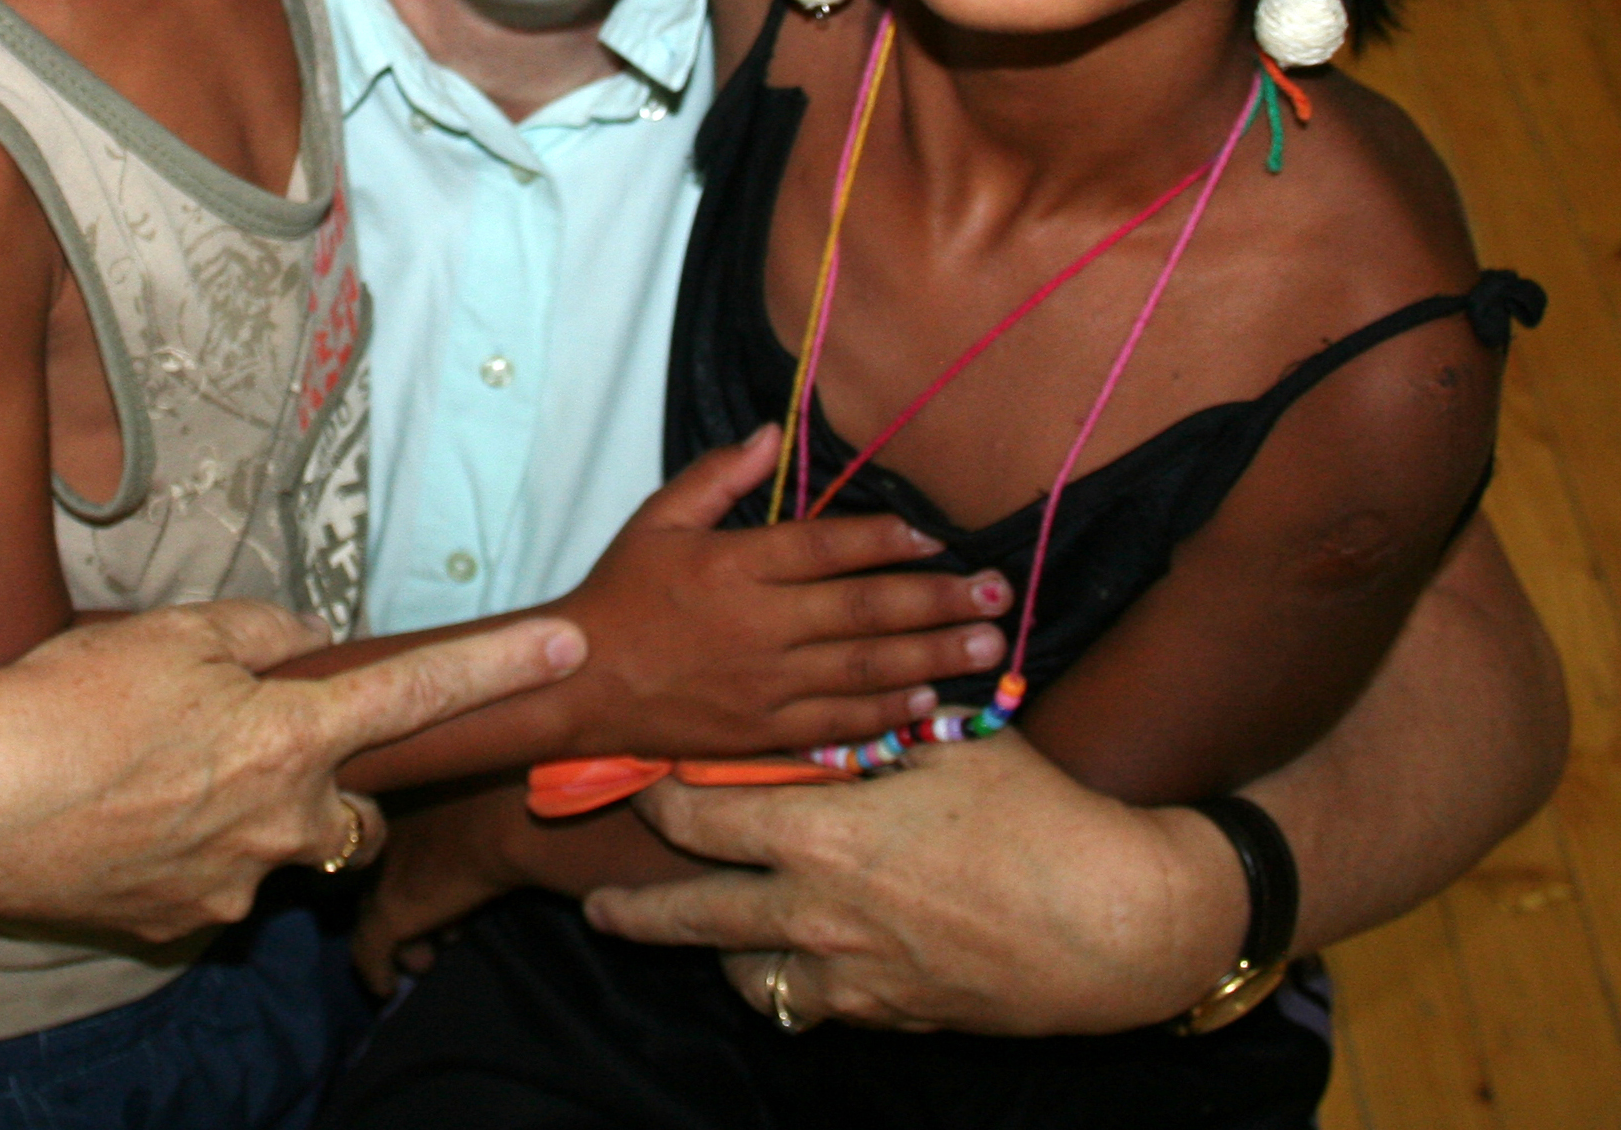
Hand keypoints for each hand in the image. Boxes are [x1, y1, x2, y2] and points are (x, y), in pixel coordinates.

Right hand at [0, 600, 584, 942]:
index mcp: (290, 741)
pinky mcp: (175, 930)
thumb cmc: (62, 701)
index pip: (421, 694)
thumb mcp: (173, 634)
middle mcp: (279, 829)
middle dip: (340, 779)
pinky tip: (127, 814)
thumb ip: (262, 632)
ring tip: (163, 771)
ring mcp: (228, 892)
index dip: (500, 670)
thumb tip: (308, 644)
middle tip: (266, 737)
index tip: (568, 650)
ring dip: (254, 812)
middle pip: (358, 810)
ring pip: (282, 848)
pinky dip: (191, 850)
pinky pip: (216, 884)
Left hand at [353, 779, 701, 994]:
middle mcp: (399, 818)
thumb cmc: (539, 787)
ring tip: (430, 953)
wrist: (518, 815)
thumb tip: (568, 780)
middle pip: (399, 862)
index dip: (435, 850)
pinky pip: (370, 948)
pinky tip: (388, 984)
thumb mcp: (532, 777)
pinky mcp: (391, 908)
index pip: (414, 819)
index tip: (458, 873)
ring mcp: (391, 862)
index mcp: (428, 780)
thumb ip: (532, 783)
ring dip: (411, 929)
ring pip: (384, 904)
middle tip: (445, 921)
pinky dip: (377, 967)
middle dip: (424, 892)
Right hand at [556, 427, 1008, 756]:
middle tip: (997, 594)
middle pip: (865, 609)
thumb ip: (717, 475)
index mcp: (736, 566)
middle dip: (939, 601)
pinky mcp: (762, 734)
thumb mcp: (656, 520)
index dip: (888, 539)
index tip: (939, 538)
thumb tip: (774, 433)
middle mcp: (760, 625)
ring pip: (865, 670)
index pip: (827, 547)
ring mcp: (765, 685)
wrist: (579, 686)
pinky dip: (887, 715)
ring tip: (988, 645)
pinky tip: (929, 702)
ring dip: (933, 656)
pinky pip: (838, 725)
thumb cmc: (620, 595)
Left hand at [584, 731, 1246, 1035]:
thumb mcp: (947, 745)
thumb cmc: (1034, 815)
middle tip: (599, 906)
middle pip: (693, 917)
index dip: (659, 801)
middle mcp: (817, 912)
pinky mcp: (891, 1015)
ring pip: (749, 975)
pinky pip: (813, 1007)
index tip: (637, 787)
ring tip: (699, 936)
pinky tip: (792, 966)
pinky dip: (792, 986)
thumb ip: (874, 732)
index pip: (701, 819)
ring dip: (720, 952)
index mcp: (819, 834)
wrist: (1113, 921)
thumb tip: (836, 698)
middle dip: (637, 911)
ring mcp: (852, 974)